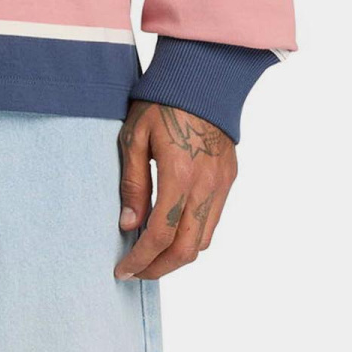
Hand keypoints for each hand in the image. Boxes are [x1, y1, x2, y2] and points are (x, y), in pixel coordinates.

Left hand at [115, 102, 236, 278]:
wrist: (204, 80)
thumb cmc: (162, 104)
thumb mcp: (134, 139)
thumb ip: (132, 184)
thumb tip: (129, 224)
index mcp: (179, 175)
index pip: (160, 235)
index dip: (140, 259)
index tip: (122, 270)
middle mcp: (206, 186)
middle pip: (187, 249)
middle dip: (159, 268)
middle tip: (136, 272)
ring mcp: (221, 185)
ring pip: (203, 240)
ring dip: (177, 256)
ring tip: (151, 255)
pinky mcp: (228, 180)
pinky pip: (212, 221)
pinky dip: (191, 236)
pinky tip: (171, 232)